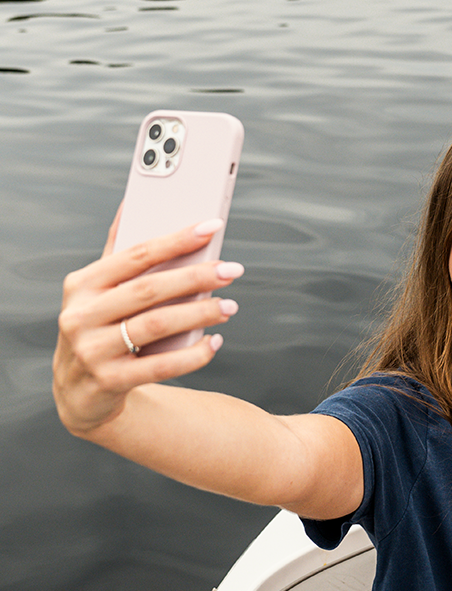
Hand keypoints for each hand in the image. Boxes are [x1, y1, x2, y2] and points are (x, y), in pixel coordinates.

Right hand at [53, 213, 242, 435]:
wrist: (79, 391)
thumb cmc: (100, 326)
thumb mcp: (99, 290)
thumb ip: (118, 250)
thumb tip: (132, 199)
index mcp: (82, 284)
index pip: (135, 255)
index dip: (176, 240)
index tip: (213, 226)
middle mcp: (80, 315)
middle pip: (149, 289)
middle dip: (196, 277)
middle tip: (232, 270)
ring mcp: (91, 351)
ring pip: (155, 325)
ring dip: (199, 313)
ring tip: (230, 306)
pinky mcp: (108, 382)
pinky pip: (160, 366)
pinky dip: (193, 354)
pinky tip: (214, 342)